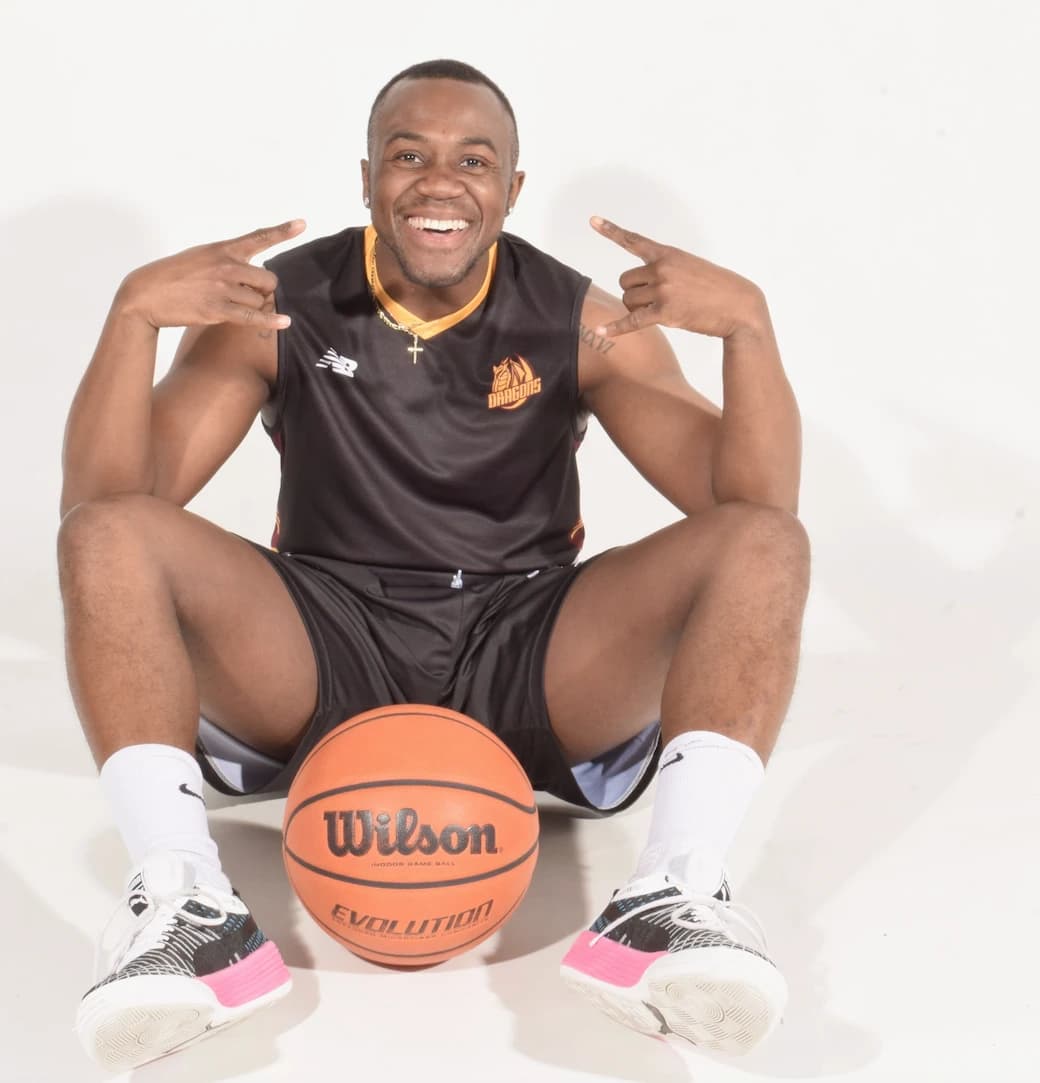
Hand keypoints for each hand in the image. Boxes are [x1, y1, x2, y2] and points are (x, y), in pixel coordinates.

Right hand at [115, 219, 306, 330]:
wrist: (145, 294)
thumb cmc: (172, 276)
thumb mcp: (200, 257)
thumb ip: (226, 261)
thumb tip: (252, 273)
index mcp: (222, 249)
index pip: (258, 237)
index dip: (282, 231)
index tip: (302, 224)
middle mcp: (226, 266)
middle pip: (269, 279)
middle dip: (264, 290)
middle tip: (249, 296)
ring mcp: (223, 288)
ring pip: (260, 299)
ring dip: (254, 306)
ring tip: (231, 306)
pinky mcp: (218, 310)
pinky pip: (253, 316)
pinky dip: (271, 321)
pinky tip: (285, 323)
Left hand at [590, 216, 766, 339]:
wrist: (740, 306)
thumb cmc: (718, 288)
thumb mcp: (691, 267)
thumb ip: (667, 269)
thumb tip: (643, 286)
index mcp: (668, 254)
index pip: (634, 240)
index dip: (611, 230)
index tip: (592, 220)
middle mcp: (662, 268)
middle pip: (625, 281)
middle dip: (634, 293)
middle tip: (655, 301)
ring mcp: (663, 290)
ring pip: (628, 301)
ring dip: (637, 309)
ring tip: (661, 311)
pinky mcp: (665, 313)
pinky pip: (632, 321)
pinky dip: (616, 328)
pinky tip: (601, 331)